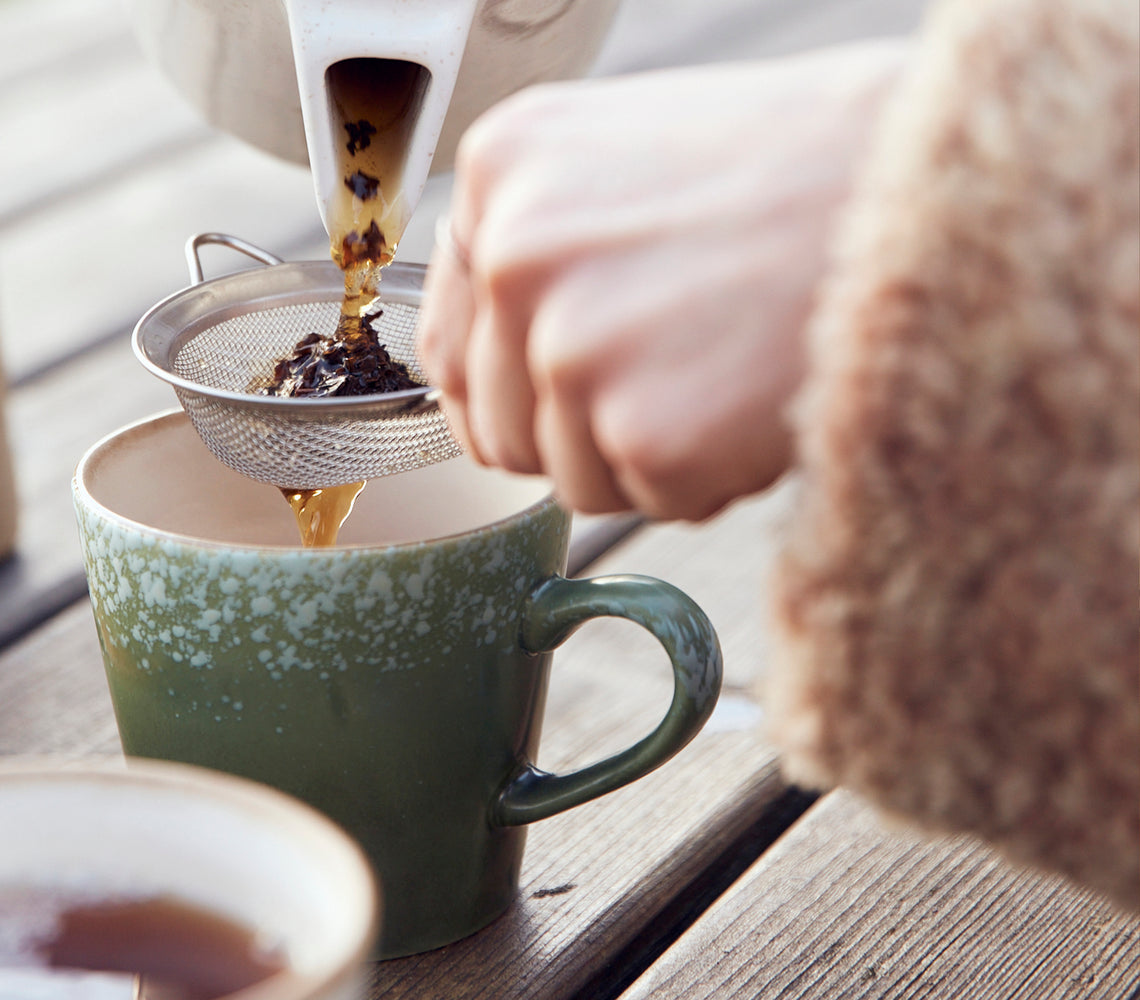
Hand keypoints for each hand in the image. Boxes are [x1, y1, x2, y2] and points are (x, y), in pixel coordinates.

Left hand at [416, 40, 904, 518]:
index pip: (448, 348)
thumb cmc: (804, 169)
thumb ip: (540, 248)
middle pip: (501, 427)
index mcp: (503, 169)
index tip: (559, 400)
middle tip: (680, 373)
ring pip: (569, 476)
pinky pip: (649, 502)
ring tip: (731, 365)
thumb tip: (494, 356)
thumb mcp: (627, 160)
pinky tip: (758, 394)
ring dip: (647, 454)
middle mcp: (515, 253)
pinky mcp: (644, 431)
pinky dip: (709, 476)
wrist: (942, 189)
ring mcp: (571, 345)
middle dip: (580, 430)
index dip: (508, 391)